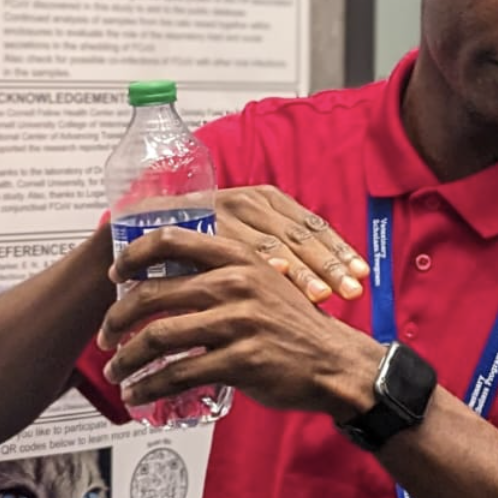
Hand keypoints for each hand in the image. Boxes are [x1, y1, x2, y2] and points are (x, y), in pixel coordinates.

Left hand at [98, 232, 379, 417]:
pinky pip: (179, 373)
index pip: (170, 239)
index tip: (115, 275)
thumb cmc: (292, 323)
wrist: (333, 361)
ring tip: (116, 371)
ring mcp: (238, 322)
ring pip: (160, 337)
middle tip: (105, 336)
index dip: (134, 255)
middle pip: (154, 294)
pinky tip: (139, 394)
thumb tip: (167, 276)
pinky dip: (150, 386)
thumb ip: (222, 273)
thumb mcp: (263, 280)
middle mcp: (236, 283)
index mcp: (238, 256)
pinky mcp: (240, 360)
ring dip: (127, 359)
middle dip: (118, 318)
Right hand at [178, 185, 368, 303]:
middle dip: (330, 266)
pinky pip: (234, 244)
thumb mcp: (241, 249)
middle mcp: (250, 200)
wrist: (135, 239)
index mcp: (267, 202)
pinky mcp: (200, 222)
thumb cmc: (195, 251)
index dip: (339, 252)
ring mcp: (225, 209)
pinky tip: (277, 276)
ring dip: (302, 271)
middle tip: (350, 293)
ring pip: (274, 243)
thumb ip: (276, 261)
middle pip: (300, 234)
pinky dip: (259, 261)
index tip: (362, 278)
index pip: (313, 227)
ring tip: (323, 297)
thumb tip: (325, 291)